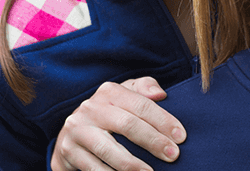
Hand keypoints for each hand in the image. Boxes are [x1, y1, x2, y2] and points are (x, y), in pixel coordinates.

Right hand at [51, 77, 185, 170]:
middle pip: (127, 125)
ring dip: (132, 165)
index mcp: (109, 92)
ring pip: (108, 149)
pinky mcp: (68, 151)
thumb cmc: (110, 113)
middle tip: (173, 156)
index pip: (141, 104)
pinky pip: (93, 168)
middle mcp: (91, 108)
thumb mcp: (125, 95)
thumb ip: (144, 88)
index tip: (181, 137)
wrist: (71, 133)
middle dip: (153, 141)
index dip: (163, 120)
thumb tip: (160, 94)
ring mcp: (77, 130)